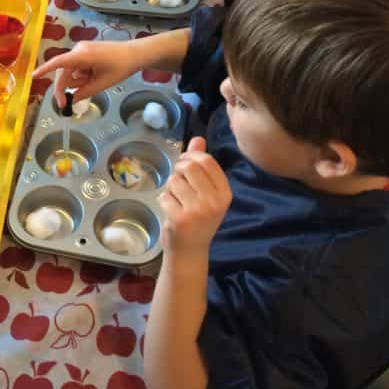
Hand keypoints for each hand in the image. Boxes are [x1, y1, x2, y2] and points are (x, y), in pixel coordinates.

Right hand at [32, 40, 138, 106]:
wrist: (135, 54)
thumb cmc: (120, 68)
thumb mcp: (101, 84)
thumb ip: (83, 92)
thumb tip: (71, 100)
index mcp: (82, 55)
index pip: (59, 63)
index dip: (45, 70)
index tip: (34, 76)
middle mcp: (79, 49)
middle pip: (63, 72)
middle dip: (66, 87)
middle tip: (65, 104)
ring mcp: (82, 49)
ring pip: (71, 71)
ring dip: (78, 80)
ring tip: (95, 80)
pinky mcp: (86, 50)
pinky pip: (77, 66)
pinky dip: (82, 74)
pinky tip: (95, 74)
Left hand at [157, 137, 231, 254]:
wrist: (190, 250)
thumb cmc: (198, 217)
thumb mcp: (206, 192)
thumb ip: (202, 165)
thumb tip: (198, 139)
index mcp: (225, 193)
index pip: (207, 160)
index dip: (191, 157)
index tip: (185, 166)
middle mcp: (215, 201)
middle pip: (189, 166)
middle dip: (178, 170)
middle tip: (177, 182)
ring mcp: (198, 211)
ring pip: (174, 180)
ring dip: (170, 188)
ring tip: (176, 200)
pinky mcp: (180, 219)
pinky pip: (164, 195)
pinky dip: (163, 200)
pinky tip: (171, 211)